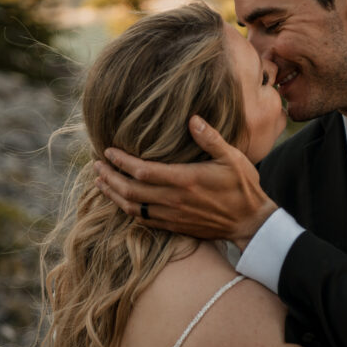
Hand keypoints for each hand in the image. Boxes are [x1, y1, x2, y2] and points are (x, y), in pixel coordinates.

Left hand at [94, 115, 277, 247]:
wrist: (250, 222)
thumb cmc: (243, 187)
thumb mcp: (232, 157)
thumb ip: (210, 138)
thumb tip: (192, 119)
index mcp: (185, 180)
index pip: (142, 172)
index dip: (121, 162)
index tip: (108, 151)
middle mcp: (174, 200)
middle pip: (130, 191)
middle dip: (109, 178)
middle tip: (96, 165)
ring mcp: (173, 216)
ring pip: (132, 209)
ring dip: (113, 195)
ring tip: (100, 183)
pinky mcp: (175, 227)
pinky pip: (144, 221)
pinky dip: (127, 210)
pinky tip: (121, 202)